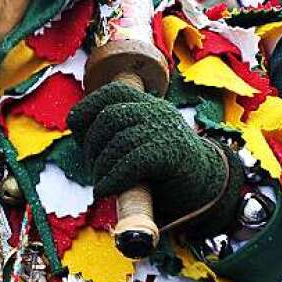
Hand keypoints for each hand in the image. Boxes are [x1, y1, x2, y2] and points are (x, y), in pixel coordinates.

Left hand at [68, 81, 241, 235]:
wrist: (207, 187)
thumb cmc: (164, 167)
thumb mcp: (142, 141)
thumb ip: (117, 132)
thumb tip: (77, 130)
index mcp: (150, 104)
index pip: (114, 91)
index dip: (88, 106)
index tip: (75, 125)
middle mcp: (159, 112)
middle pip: (110, 117)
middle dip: (91, 144)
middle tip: (92, 167)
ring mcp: (167, 131)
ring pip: (119, 141)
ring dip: (101, 166)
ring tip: (100, 182)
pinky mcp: (171, 154)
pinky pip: (131, 162)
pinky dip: (112, 178)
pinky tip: (104, 190)